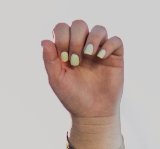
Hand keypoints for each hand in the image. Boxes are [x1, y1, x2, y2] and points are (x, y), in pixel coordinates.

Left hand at [41, 20, 123, 148]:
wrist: (91, 113)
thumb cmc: (72, 97)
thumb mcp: (57, 79)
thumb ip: (50, 60)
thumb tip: (44, 41)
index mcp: (66, 49)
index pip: (62, 28)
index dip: (61, 37)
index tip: (63, 58)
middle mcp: (82, 46)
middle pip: (79, 25)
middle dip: (75, 39)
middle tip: (75, 60)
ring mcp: (99, 50)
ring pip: (98, 29)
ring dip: (92, 39)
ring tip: (88, 54)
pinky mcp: (115, 56)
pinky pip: (115, 40)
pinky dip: (108, 45)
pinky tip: (100, 57)